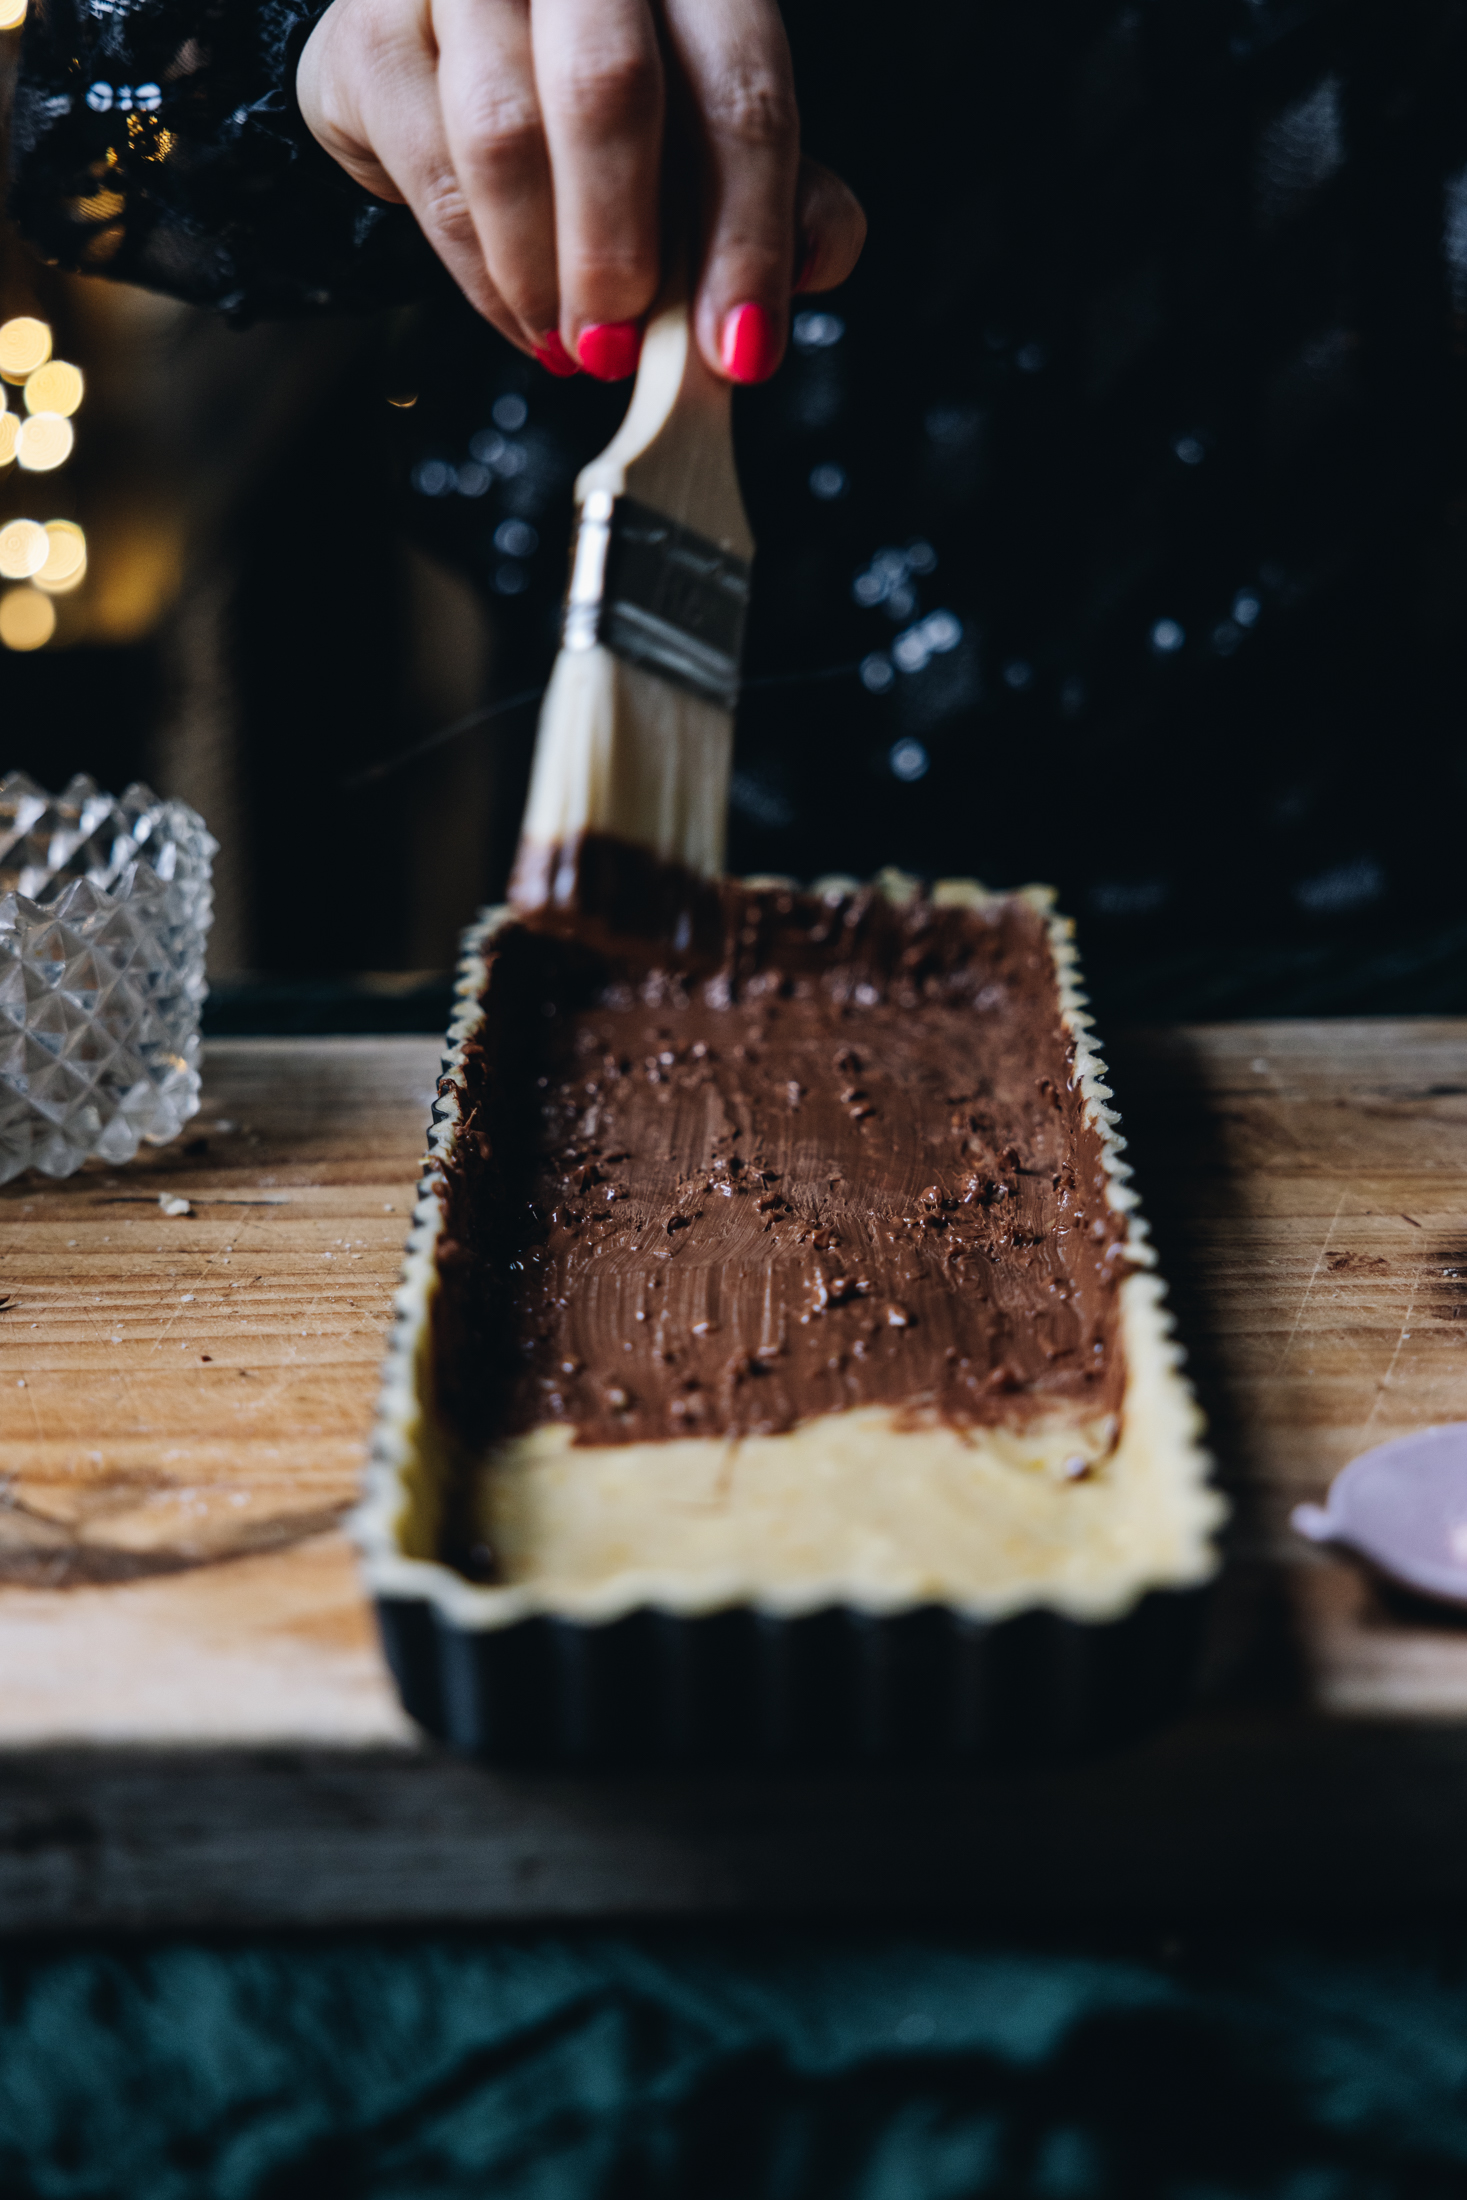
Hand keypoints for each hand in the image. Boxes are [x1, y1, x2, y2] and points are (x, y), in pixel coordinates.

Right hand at [296, 0, 865, 382]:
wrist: (449, 38)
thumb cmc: (601, 89)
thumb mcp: (711, 125)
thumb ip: (783, 187)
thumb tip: (815, 260)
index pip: (739, 88)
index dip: (748, 232)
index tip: (741, 348)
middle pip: (608, 89)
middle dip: (620, 250)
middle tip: (620, 347)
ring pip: (503, 134)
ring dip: (541, 273)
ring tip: (567, 343)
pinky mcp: (369, 33)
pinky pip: (431, 173)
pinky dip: (481, 274)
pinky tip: (520, 312)